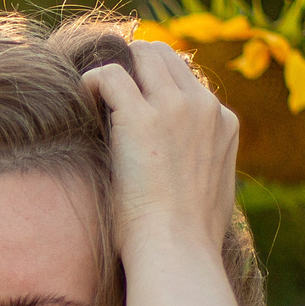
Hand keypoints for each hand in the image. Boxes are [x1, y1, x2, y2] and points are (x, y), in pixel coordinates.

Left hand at [80, 40, 239, 254]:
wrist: (177, 251)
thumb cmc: (187, 237)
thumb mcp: (210, 192)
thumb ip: (201, 164)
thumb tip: (179, 166)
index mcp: (224, 123)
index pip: (187, 81)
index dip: (154, 88)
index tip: (130, 106)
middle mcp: (204, 107)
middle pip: (165, 56)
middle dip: (133, 64)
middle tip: (106, 90)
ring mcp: (176, 108)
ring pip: (141, 54)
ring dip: (114, 68)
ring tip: (93, 95)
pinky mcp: (142, 117)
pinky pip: (110, 75)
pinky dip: (90, 81)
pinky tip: (80, 101)